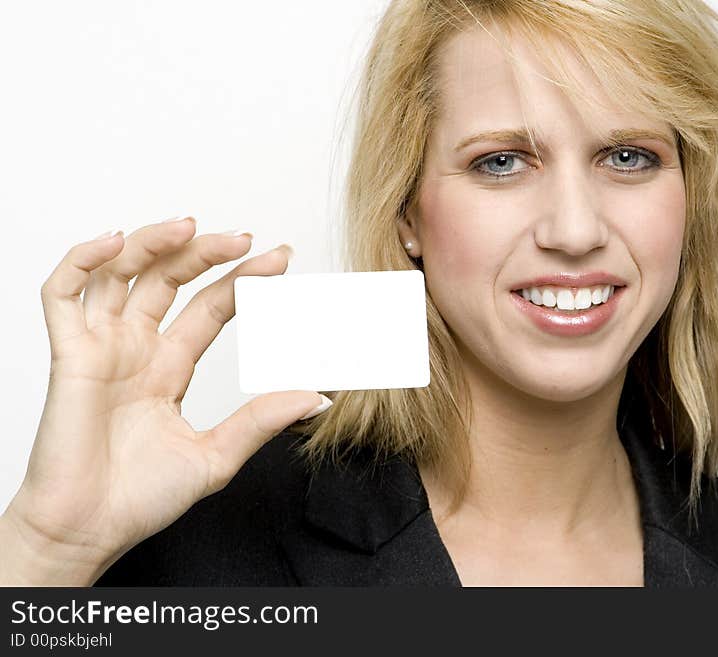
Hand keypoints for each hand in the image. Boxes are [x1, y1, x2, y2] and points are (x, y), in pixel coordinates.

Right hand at [1, 217, 325, 584]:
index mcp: (170, 368)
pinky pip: (63, 294)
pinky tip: (113, 241)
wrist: (88, 532)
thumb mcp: (216, 455)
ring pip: (122, 273)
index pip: (212, 307)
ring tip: (192, 227)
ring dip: (155, 243)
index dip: (243, 281)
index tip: (280, 261)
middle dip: (209, 254)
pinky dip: (82, 260)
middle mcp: (137, 349)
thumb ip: (262, 420)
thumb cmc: (139, 498)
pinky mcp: (69, 356)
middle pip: (172, 280)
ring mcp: (102, 348)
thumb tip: (317, 397)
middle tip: (248, 240)